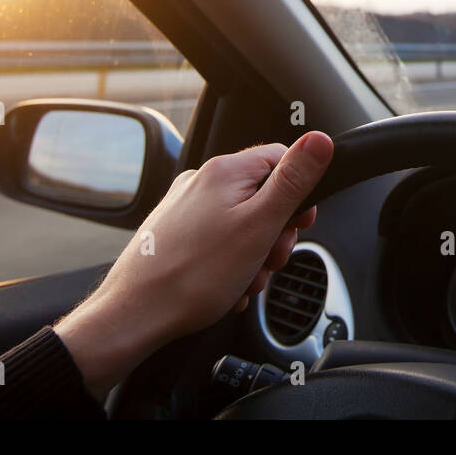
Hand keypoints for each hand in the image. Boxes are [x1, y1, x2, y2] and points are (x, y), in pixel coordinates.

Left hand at [54, 131, 332, 397]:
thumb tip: (320, 140)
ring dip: (254, 253)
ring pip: (241, 221)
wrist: (135, 314)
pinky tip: (227, 285)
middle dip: (275, 232)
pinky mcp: (175, 231)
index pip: (281, 159)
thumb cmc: (194, 275)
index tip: (299, 224)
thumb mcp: (260, 226)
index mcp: (225, 171)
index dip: (299, 194)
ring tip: (244, 280)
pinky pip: (218, 239)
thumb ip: (293, 181)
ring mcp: (185, 206)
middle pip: (262, 194)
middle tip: (269, 260)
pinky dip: (230, 261)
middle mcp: (201, 181)